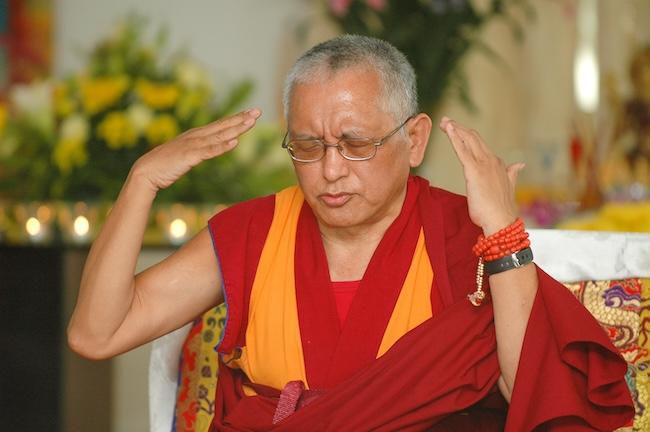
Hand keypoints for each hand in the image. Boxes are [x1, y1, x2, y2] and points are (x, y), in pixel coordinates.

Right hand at [132, 108, 261, 191]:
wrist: (146, 172)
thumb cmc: (166, 165)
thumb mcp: (187, 155)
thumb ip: (201, 150)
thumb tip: (213, 148)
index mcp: (196, 136)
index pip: (220, 125)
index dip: (236, 118)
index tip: (251, 113)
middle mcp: (196, 137)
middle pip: (222, 126)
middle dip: (241, 119)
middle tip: (257, 111)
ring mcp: (193, 145)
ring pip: (219, 136)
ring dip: (236, 129)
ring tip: (250, 122)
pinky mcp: (189, 156)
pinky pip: (209, 152)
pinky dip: (222, 147)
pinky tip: (234, 143)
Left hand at [439, 116, 523, 234]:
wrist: (501, 220)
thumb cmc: (500, 209)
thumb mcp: (508, 187)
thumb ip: (511, 174)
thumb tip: (519, 164)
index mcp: (497, 164)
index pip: (480, 145)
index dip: (467, 136)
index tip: (456, 130)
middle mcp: (491, 160)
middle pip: (473, 138)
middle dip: (459, 128)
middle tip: (445, 121)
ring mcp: (483, 164)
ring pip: (468, 140)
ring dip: (455, 129)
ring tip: (444, 122)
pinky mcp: (474, 170)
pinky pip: (462, 150)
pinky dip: (455, 138)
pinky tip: (449, 130)